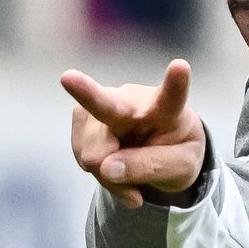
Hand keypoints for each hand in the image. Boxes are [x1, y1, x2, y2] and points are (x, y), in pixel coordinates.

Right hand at [61, 59, 206, 207]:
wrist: (161, 150)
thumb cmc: (176, 152)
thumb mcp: (180, 168)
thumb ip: (150, 167)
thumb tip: (105, 167)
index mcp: (168, 109)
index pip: (173, 97)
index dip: (176, 83)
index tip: (180, 66)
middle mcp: (132, 101)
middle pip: (107, 103)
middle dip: (87, 92)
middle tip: (68, 78)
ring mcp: (104, 105)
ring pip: (93, 152)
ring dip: (108, 174)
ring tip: (131, 180)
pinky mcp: (83, 117)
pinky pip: (83, 156)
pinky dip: (99, 173)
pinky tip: (114, 169)